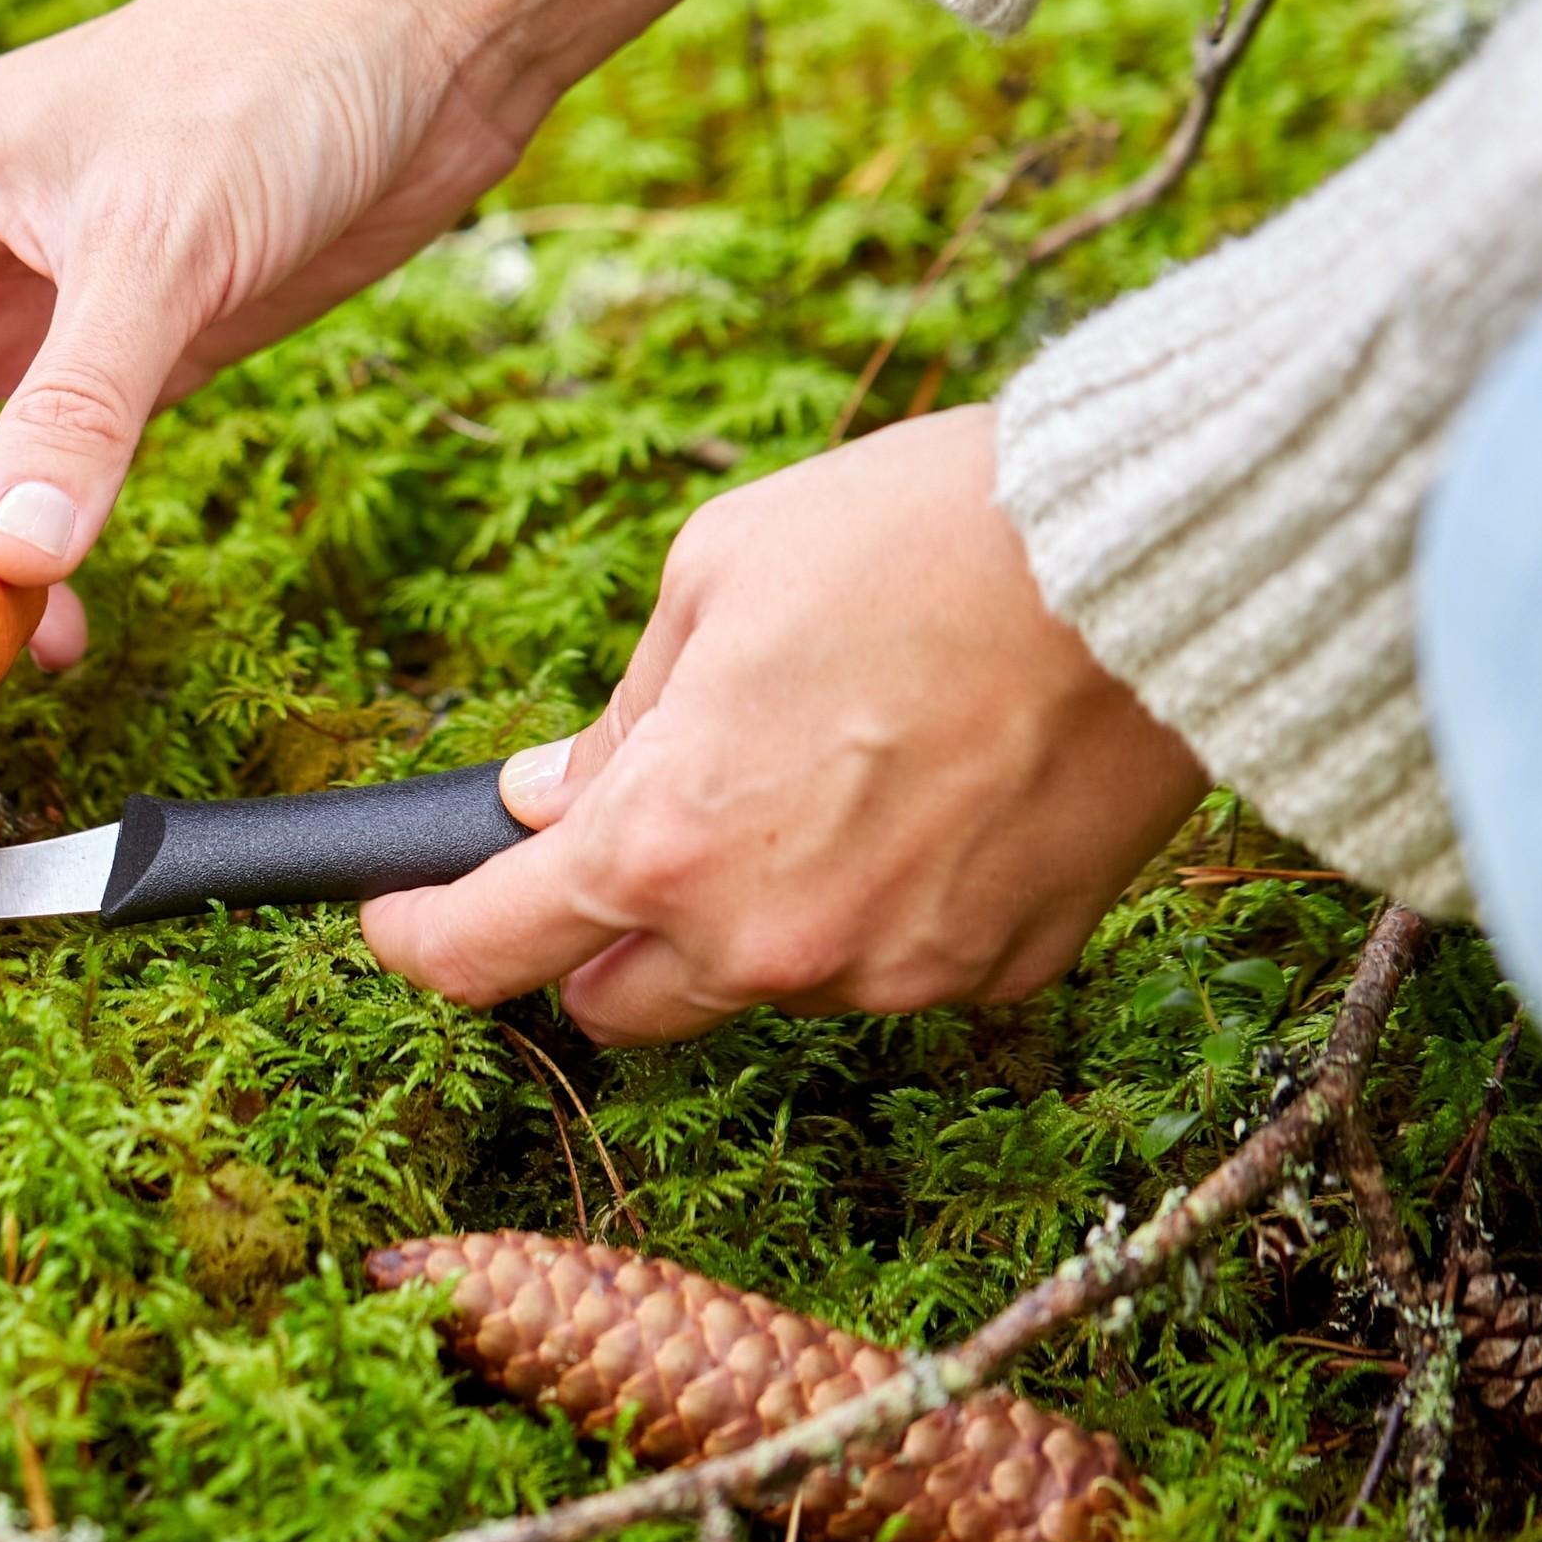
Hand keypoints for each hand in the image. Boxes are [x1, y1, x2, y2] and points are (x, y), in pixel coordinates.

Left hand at [360, 406, 1208, 1040]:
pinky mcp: (1003, 970)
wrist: (1144, 561)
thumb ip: (619, 715)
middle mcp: (767, 942)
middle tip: (622, 838)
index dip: (421, 944)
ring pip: (769, 981)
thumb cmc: (914, 536)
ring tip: (826, 763)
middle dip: (596, 939)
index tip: (397, 923)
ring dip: (753, 914)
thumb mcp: (712, 576)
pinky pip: (897, 962)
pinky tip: (929, 791)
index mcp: (661, 842)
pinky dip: (881, 905)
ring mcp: (893, 973)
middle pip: (622, 1004)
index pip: (490, 951)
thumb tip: (549, 794)